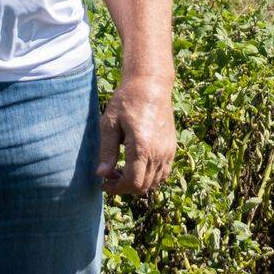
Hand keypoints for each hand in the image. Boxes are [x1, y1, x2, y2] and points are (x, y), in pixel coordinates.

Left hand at [95, 77, 175, 197]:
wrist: (151, 85)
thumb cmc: (127, 100)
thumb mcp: (110, 123)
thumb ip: (107, 150)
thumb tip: (102, 174)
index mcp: (142, 147)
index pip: (132, 183)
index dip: (116, 189)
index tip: (103, 183)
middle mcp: (159, 152)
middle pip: (143, 186)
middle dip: (124, 187)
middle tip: (109, 176)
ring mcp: (168, 151)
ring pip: (155, 182)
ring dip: (138, 183)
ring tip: (121, 171)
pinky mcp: (172, 147)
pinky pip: (163, 172)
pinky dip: (150, 176)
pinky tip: (137, 165)